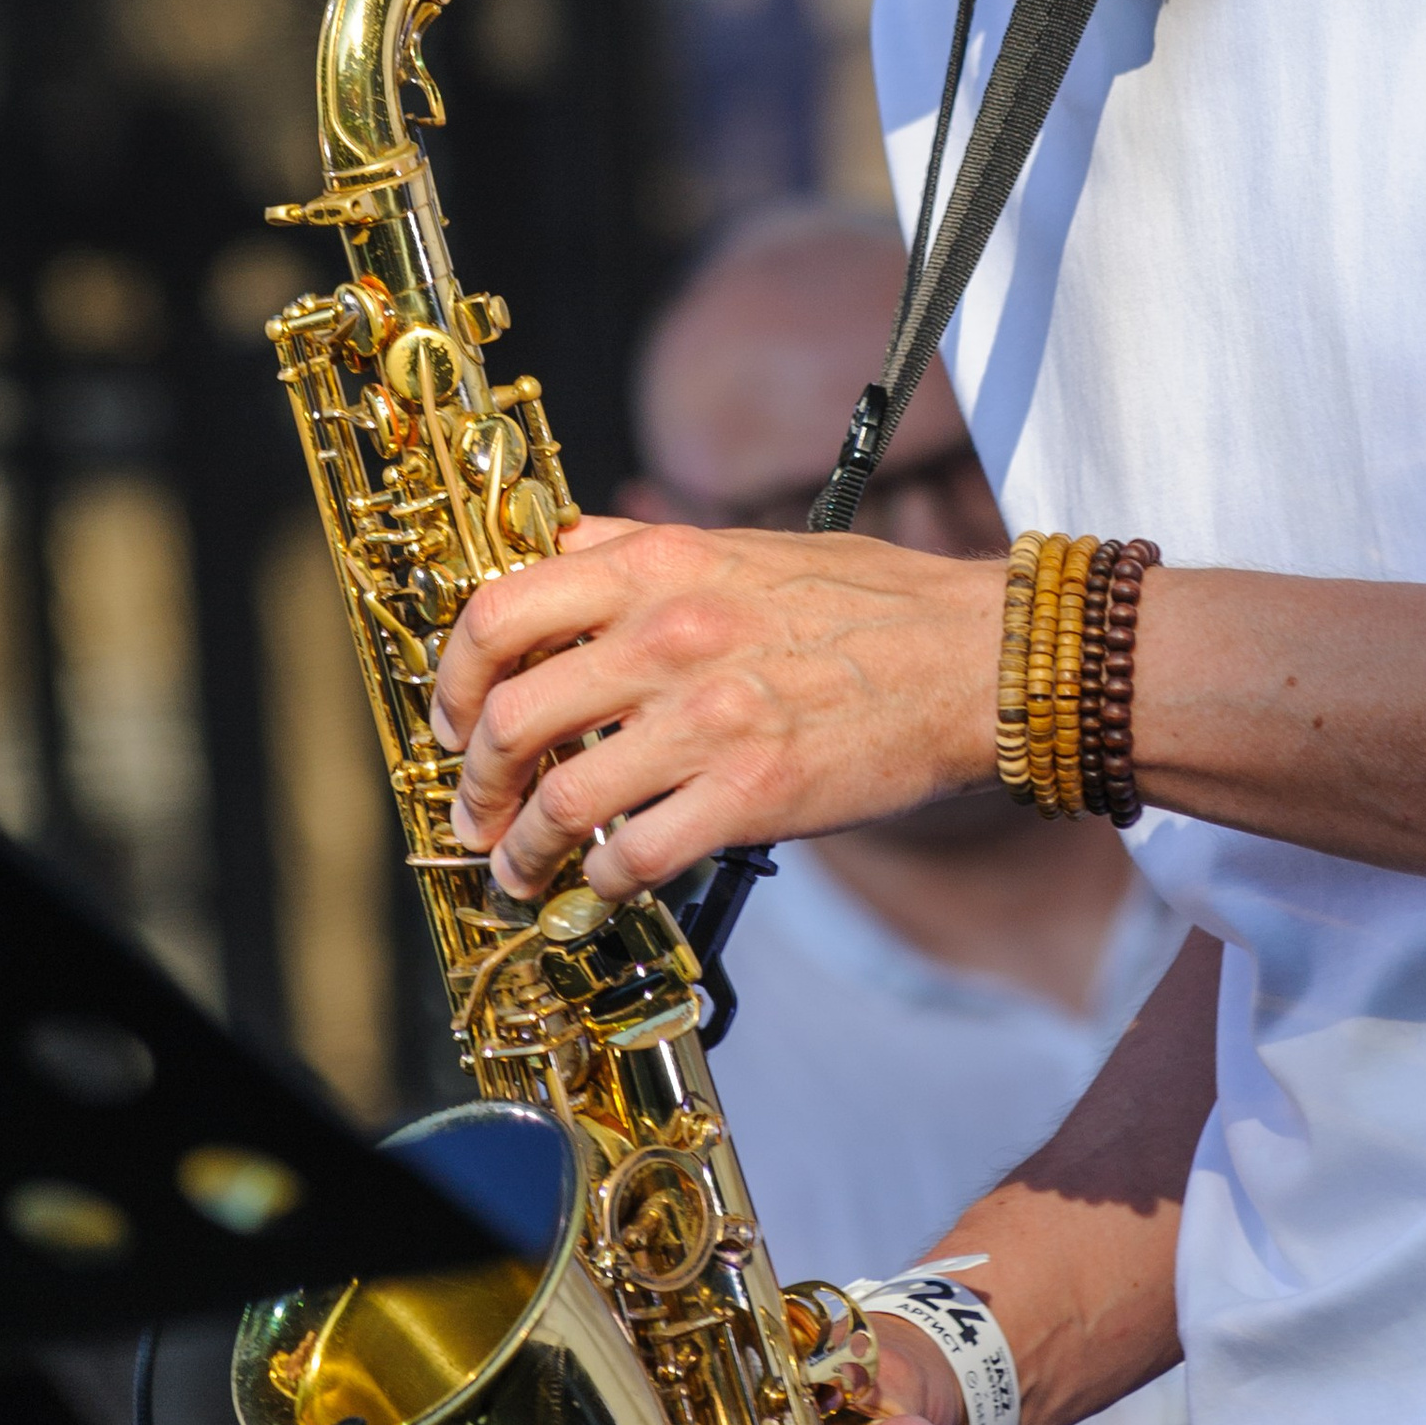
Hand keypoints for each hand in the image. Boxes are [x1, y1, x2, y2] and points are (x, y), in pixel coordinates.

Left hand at [434, 514, 1001, 897]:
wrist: (974, 658)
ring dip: (523, 852)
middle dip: (474, 785)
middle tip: (477, 815)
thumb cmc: (867, 599)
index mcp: (659, 566)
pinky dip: (604, 882)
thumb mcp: (740, 542)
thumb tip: (563, 541)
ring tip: (522, 871)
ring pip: (560, 801)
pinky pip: (636, 856)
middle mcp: (669, 636)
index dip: (451, 679)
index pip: (498, 613)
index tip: (454, 719)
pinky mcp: (752, 796)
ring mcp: (709, 718)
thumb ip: (642, 547)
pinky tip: (607, 883)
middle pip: (508, 717)